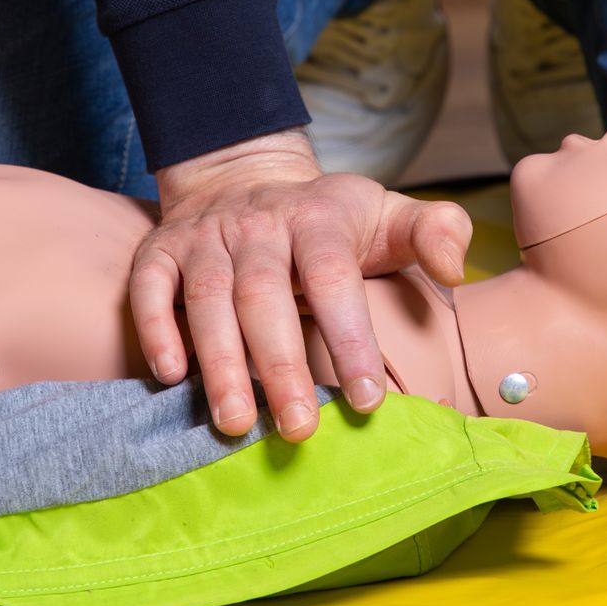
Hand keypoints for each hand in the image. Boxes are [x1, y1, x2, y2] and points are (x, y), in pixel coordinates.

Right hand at [131, 128, 472, 440]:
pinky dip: (155, 329)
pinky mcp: (160, 251)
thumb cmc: (325, 219)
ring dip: (220, 363)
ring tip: (234, 423)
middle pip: (264, 295)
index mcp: (317, 218)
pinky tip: (171, 375)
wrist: (241, 176)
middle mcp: (256, 224)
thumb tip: (457, 269)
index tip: (367, 399)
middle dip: (281, 366)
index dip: (349, 337)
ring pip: (207, 299)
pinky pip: (149, 288)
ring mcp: (204, 237)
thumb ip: (434, 232)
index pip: (332, 276)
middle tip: (298, 429)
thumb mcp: (386, 213)